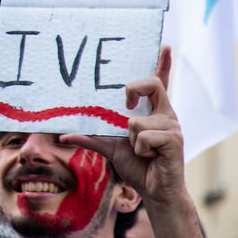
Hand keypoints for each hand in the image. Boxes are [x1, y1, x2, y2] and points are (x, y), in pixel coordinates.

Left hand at [60, 47, 185, 207]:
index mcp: (152, 111)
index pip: (159, 82)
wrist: (154, 192)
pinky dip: (139, 149)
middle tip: (124, 105)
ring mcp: (172, 125)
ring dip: (131, 140)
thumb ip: (90, 137)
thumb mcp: (109, 148)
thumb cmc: (137, 166)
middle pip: (150, 84)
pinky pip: (143, 136)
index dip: (163, 63)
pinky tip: (150, 157)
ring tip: (142, 151)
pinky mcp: (175, 139)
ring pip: (135, 121)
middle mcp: (165, 114)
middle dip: (133, 89)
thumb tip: (63, 135)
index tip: (164, 45)